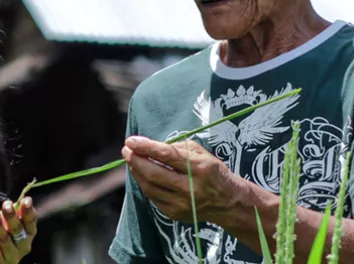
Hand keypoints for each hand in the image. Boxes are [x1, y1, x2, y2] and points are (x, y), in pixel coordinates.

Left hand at [0, 198, 37, 262]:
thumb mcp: (5, 225)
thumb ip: (11, 215)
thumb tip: (12, 202)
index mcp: (27, 235)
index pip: (31, 223)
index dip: (29, 212)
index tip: (26, 200)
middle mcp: (22, 247)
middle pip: (19, 231)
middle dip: (12, 217)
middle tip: (6, 205)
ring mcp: (11, 257)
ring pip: (6, 240)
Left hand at [122, 136, 250, 223]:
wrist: (227, 203)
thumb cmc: (212, 172)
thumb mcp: (202, 154)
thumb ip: (178, 148)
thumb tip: (150, 147)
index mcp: (200, 168)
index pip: (167, 155)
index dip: (146, 147)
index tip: (131, 141)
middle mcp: (191, 188)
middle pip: (154, 173)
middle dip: (136, 160)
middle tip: (126, 150)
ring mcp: (182, 204)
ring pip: (149, 187)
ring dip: (137, 172)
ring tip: (132, 160)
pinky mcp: (174, 214)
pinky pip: (153, 197)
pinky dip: (145, 184)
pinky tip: (142, 174)